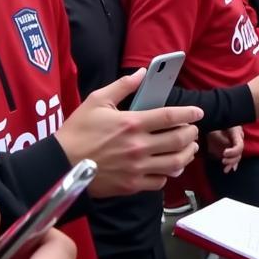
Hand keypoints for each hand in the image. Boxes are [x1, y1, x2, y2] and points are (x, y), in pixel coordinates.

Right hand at [56, 71, 202, 195]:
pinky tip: (168, 167)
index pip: (170, 117)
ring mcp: (137, 167)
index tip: (198, 113)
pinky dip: (168, 173)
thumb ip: (122, 87)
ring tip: (189, 148)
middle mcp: (138, 146)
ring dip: (187, 154)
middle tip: (193, 130)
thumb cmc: (76, 132)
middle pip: (179, 140)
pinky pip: (160, 181)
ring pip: (175, 163)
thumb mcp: (96, 101)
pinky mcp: (132, 184)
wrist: (60, 165)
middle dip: (192, 134)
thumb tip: (142, 73)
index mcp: (131, 123)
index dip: (189, 113)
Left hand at [207, 125, 243, 172]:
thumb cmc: (213, 123)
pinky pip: (234, 155)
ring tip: (225, 169)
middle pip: (239, 152)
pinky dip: (232, 162)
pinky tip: (229, 168)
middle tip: (223, 161)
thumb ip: (221, 140)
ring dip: (232, 163)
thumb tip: (224, 152)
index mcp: (236, 131)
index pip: (240, 145)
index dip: (233, 152)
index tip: (224, 153)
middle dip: (232, 159)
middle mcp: (239, 137)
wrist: (213, 118)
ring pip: (237, 155)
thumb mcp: (215, 130)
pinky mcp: (232, 145)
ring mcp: (236, 142)